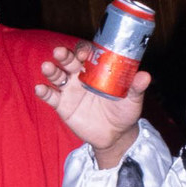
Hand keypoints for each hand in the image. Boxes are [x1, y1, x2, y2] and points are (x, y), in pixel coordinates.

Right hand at [35, 41, 150, 165]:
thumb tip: (145, 76)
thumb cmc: (124, 112)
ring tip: (47, 67)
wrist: (115, 136)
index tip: (84, 51)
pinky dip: (44, 92)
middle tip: (61, 52)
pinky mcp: (62, 105)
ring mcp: (70, 90)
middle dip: (64, 56)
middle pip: (69, 62)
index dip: (84, 51)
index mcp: (97, 70)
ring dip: (51, 70)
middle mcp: (81, 76)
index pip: (88, 55)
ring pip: (57, 76)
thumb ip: (136, 88)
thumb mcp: (132, 99)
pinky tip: (40, 88)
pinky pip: (51, 96)